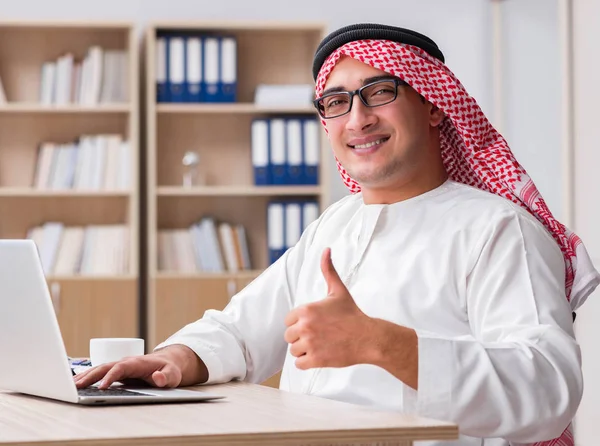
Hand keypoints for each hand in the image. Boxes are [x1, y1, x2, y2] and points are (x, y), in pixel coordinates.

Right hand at [74, 344, 206, 389]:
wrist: (169, 362)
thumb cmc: (170, 369)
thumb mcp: (172, 375)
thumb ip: (166, 377)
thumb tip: (157, 378)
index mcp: (137, 362)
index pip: (120, 368)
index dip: (111, 377)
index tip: (102, 387)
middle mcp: (126, 362)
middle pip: (105, 367)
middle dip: (90, 376)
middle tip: (74, 386)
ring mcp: (120, 366)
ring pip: (100, 369)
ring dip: (85, 377)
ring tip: (69, 386)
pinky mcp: (117, 372)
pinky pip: (100, 374)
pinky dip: (88, 378)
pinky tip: (77, 385)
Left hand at [284, 247, 372, 369]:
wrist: (368, 337)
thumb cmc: (352, 314)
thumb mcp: (338, 290)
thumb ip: (328, 270)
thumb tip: (326, 250)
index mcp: (306, 310)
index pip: (289, 321)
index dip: (300, 323)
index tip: (316, 324)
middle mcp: (305, 327)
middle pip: (289, 336)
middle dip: (301, 337)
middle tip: (319, 335)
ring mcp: (310, 344)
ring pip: (294, 351)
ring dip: (304, 350)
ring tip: (321, 345)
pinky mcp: (316, 360)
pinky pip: (299, 364)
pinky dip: (307, 362)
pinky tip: (320, 355)